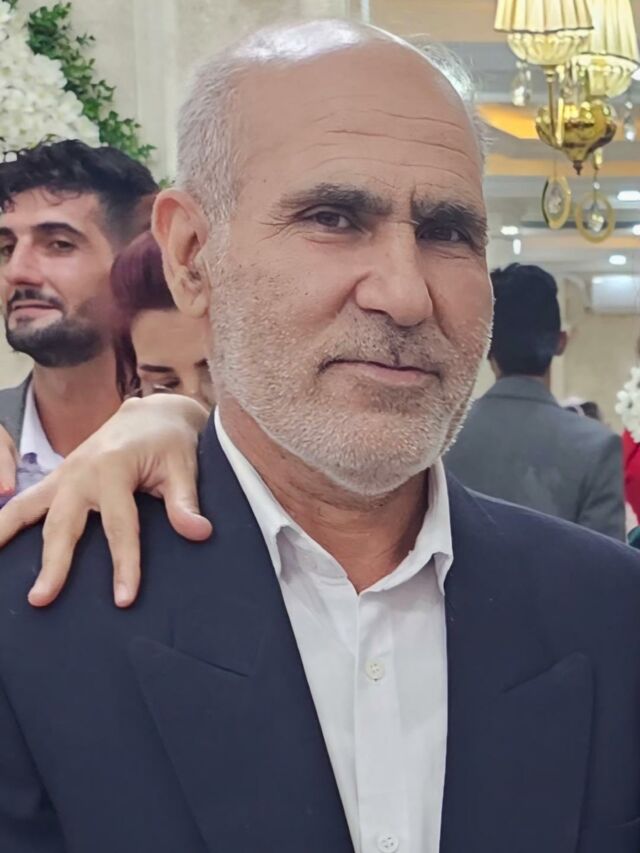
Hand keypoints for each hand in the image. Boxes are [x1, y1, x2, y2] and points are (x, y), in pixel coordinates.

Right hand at [0, 395, 210, 607]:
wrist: (153, 413)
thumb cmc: (170, 441)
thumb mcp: (183, 466)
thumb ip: (185, 501)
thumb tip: (198, 533)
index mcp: (114, 468)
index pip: (120, 525)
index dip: (124, 563)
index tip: (124, 599)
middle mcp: (81, 471)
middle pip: (64, 523)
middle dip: (54, 562)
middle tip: (42, 598)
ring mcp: (64, 474)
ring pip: (28, 508)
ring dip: (7, 535)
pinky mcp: (58, 478)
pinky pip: (25, 501)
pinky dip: (6, 520)